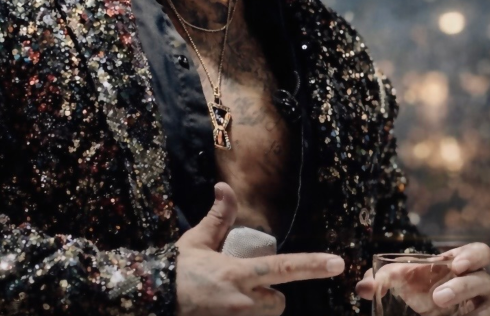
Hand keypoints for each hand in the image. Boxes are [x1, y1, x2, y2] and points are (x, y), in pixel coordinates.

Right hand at [175, 182, 345, 315]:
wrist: (152, 297)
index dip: (312, 265)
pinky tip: (225, 308)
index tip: (337, 264)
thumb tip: (225, 187)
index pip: (283, 268)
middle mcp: (242, 300)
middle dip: (269, 294)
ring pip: (266, 315)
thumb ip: (219, 217)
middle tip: (246, 286)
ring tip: (232, 300)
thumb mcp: (197, 240)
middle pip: (279, 302)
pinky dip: (245, 315)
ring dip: (256, 307)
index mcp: (237, 272)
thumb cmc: (178, 268)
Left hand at [356, 243, 489, 315]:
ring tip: (437, 304)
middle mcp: (477, 282)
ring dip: (463, 304)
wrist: (423, 311)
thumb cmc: (417, 288)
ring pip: (487, 303)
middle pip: (487, 277)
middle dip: (466, 284)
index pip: (479, 252)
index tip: (453, 263)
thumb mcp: (399, 280)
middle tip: (439, 295)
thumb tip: (362, 288)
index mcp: (459, 262)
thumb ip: (381, 279)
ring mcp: (482, 304)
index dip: (471, 255)